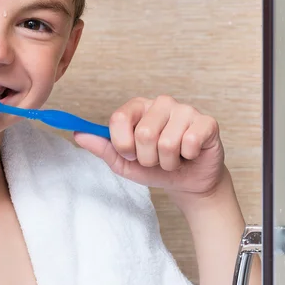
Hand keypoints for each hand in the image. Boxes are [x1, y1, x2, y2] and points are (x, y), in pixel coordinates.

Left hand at [74, 95, 225, 200]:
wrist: (187, 182)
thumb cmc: (154, 168)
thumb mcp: (122, 162)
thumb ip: (102, 147)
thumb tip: (78, 134)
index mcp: (137, 107)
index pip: (119, 119)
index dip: (122, 144)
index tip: (130, 154)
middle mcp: (161, 103)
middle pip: (143, 133)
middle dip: (147, 158)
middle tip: (156, 159)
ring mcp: (185, 110)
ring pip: (166, 142)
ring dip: (167, 161)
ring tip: (173, 159)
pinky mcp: (207, 122)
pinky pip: (190, 142)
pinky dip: (187, 157)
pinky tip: (190, 154)